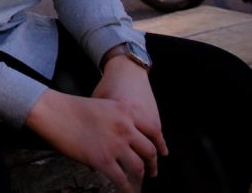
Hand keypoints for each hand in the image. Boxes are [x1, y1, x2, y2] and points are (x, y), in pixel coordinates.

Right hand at [25, 85, 162, 192]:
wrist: (52, 111)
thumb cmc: (70, 107)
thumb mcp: (101, 106)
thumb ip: (116, 120)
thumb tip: (121, 142)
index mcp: (125, 111)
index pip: (153, 130)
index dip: (160, 144)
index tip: (163, 153)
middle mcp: (125, 128)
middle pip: (149, 151)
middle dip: (152, 165)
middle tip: (152, 172)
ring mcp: (115, 145)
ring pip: (138, 168)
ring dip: (140, 180)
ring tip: (138, 186)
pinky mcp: (103, 160)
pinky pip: (121, 179)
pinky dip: (126, 189)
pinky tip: (126, 191)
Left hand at [93, 55, 168, 177]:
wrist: (127, 69)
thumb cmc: (107, 86)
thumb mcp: (96, 103)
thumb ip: (94, 125)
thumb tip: (90, 150)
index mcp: (113, 118)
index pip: (115, 147)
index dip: (117, 164)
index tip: (117, 176)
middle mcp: (131, 120)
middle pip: (135, 151)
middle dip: (137, 168)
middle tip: (136, 181)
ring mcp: (144, 118)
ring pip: (150, 146)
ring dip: (151, 160)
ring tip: (150, 173)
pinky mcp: (154, 115)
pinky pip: (158, 135)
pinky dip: (160, 145)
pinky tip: (161, 154)